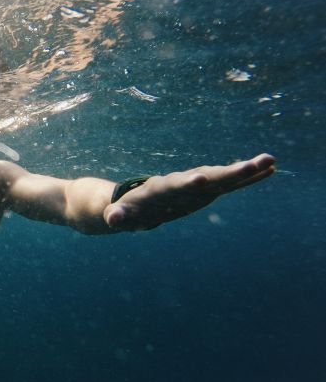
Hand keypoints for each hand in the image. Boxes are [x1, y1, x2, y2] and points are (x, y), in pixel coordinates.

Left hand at [103, 153, 275, 230]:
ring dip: (245, 171)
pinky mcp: (206, 191)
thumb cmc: (123, 211)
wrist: (130, 201)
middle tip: (254, 164)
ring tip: (269, 162)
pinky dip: (246, 178)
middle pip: (207, 176)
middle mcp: (181, 183)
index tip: (200, 178)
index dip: (186, 183)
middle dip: (229, 172)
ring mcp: (195, 185)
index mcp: (160, 189)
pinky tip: (268, 171)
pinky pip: (229, 184)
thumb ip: (116, 216)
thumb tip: (111, 219)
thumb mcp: (117, 216)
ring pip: (223, 177)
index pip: (175, 185)